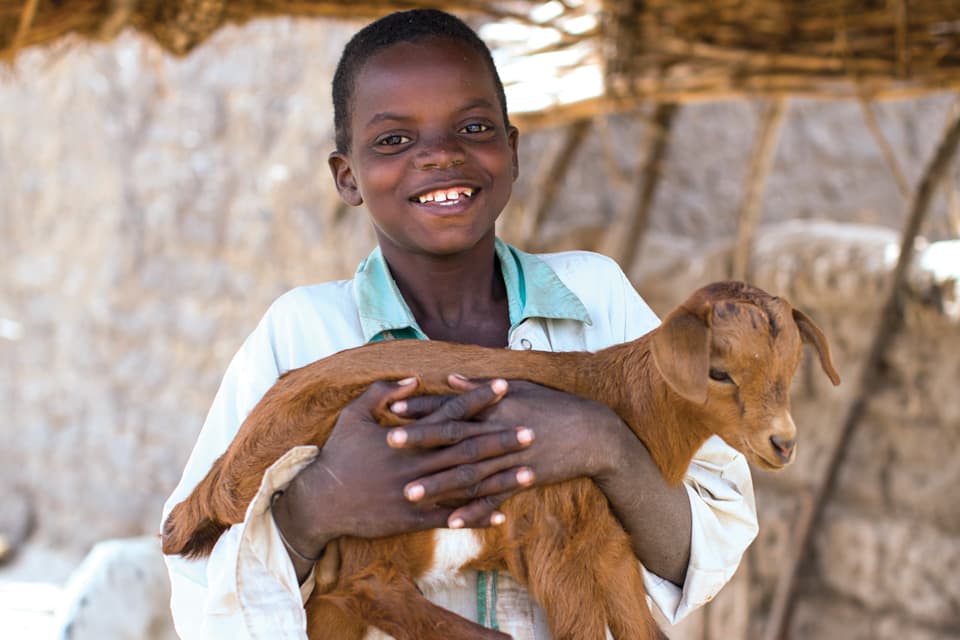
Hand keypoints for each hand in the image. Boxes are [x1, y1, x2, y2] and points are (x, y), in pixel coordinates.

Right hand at [272, 377, 535, 562]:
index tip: (504, 387)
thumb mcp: (354, 415)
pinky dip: (477, 515)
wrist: (321, 502)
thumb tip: (411, 377)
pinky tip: (502, 512)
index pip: (450, 413)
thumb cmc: (338, 454)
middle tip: (532, 431)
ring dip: (500, 478)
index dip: (478, 399)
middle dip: (501, 439)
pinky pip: (452, 518)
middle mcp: (417, 464)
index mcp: (407, 438)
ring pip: (466, 484)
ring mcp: (418, 494)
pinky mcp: (414, 519)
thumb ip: (381, 392)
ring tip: (530, 472)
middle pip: (468, 449)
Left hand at [392, 376, 632, 528]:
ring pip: (469, 472)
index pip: (453, 405)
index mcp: (496, 407)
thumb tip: (450, 378)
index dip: (423, 407)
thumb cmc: (554, 406)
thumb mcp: (520, 388)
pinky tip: (451, 521)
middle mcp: (500, 431)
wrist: (594, 433)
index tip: (394, 408)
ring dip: (438, 483)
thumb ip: (482, 387)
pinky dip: (474, 511)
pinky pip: (494, 499)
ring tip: (409, 493)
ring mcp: (511, 458)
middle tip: (389, 445)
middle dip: (421, 441)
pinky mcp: (523, 480)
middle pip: (455, 437)